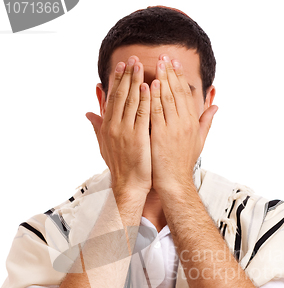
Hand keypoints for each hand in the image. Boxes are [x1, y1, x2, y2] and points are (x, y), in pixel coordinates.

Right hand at [86, 56, 151, 197]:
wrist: (129, 185)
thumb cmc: (120, 166)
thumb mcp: (104, 145)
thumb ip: (97, 127)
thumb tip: (88, 113)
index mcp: (107, 127)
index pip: (112, 98)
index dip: (117, 81)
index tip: (121, 66)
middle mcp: (114, 127)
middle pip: (120, 96)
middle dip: (126, 76)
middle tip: (132, 59)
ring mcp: (125, 132)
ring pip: (130, 102)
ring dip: (135, 82)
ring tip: (140, 66)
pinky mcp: (138, 138)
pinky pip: (141, 115)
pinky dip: (145, 100)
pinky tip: (149, 87)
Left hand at [150, 54, 217, 193]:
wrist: (175, 182)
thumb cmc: (184, 163)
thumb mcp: (199, 141)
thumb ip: (206, 122)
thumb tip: (216, 106)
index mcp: (192, 123)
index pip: (186, 95)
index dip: (180, 78)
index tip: (175, 64)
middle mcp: (184, 123)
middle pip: (177, 93)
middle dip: (170, 73)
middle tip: (164, 56)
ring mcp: (172, 129)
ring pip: (167, 99)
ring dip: (161, 80)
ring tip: (157, 64)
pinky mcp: (161, 136)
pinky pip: (156, 113)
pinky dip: (152, 98)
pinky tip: (148, 85)